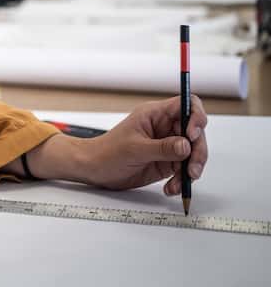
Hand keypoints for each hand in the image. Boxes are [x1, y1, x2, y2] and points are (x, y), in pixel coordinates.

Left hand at [18, 95, 207, 194]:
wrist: (95, 169)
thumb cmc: (107, 152)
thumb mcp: (134, 149)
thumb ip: (162, 147)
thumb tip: (187, 145)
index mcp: (155, 114)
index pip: (186, 105)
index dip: (196, 116)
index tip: (193, 134)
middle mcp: (165, 127)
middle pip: (196, 132)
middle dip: (198, 151)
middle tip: (191, 169)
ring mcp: (168, 145)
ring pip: (194, 152)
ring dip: (192, 169)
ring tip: (181, 182)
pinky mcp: (168, 162)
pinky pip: (185, 169)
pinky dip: (182, 181)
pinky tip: (170, 188)